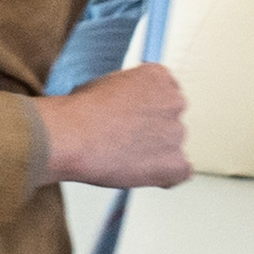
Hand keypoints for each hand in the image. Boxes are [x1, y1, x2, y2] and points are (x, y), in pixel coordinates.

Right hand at [33, 63, 190, 189]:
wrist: (73, 136)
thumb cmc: (81, 112)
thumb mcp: (109, 85)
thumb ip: (130, 95)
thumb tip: (131, 110)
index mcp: (159, 77)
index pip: (167, 95)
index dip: (150, 112)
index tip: (138, 122)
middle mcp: (174, 101)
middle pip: (172, 122)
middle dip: (154, 133)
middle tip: (129, 142)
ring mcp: (177, 133)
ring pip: (173, 148)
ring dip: (156, 155)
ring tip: (125, 157)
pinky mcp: (175, 163)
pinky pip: (180, 174)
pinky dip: (164, 176)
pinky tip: (142, 172)